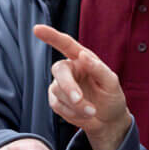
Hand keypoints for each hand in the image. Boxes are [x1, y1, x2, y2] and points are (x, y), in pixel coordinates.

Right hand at [33, 24, 131, 149]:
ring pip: (58, 91)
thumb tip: (83, 55)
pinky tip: (83, 115)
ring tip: (92, 111)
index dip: (51, 36)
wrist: (108, 120)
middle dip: (68, 86)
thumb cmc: (111, 96)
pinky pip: (57, 105)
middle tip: (79, 100)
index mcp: (82, 58)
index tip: (37, 29)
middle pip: (59, 70)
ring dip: (76, 105)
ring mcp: (60, 85)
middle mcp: (69, 69)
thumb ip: (98, 69)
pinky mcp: (56, 100)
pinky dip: (72, 113)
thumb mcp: (111, 82)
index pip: (66, 44)